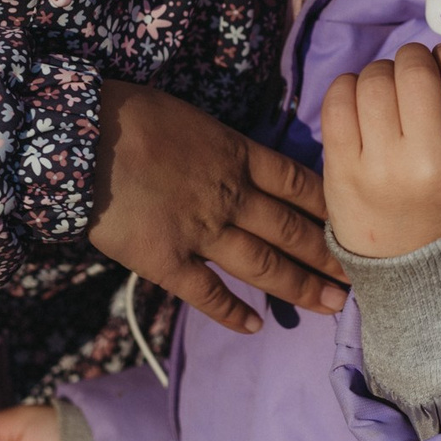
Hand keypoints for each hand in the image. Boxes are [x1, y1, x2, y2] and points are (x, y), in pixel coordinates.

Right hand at [89, 80, 344, 333]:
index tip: (355, 224)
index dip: (330, 208)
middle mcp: (230, 196)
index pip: (299, 184)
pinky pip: (207, 292)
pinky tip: (255, 326)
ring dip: (300, 287)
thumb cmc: (127, 114)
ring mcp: (201, 231)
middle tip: (360, 278)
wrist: (80, 138)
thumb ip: (218, 147)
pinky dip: (231, 312)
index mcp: (237, 155)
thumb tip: (231, 161)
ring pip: (264, 265)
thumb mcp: (189, 117)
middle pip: (293, 230)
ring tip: (332, 306)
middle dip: (329, 256)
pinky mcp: (166, 260)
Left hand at [321, 42, 440, 256]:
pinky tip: (359, 101)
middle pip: (415, 71)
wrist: (419, 273)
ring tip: (386, 91)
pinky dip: (347, 88)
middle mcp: (430, 162)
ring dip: (380, 73)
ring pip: (374, 80)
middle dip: (413, 60)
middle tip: (411, 74)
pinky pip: (337, 101)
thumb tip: (439, 54)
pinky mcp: (343, 173)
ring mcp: (382, 168)